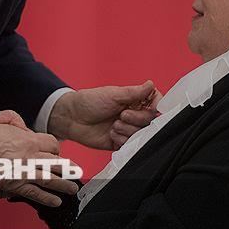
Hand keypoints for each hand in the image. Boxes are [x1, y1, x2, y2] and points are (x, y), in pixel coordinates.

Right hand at [0, 110, 78, 206]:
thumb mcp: (1, 119)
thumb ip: (14, 119)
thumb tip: (20, 125)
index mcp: (28, 139)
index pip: (52, 144)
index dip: (56, 148)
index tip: (57, 152)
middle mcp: (30, 156)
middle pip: (56, 163)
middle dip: (67, 168)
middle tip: (76, 172)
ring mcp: (23, 172)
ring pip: (50, 180)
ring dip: (63, 185)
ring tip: (72, 189)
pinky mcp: (14, 185)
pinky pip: (34, 193)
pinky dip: (46, 198)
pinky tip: (56, 202)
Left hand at [48, 81, 162, 149]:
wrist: (72, 118)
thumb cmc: (90, 101)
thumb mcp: (113, 94)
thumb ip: (134, 92)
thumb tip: (151, 84)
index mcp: (134, 100)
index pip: (155, 103)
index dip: (156, 106)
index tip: (152, 108)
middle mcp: (133, 114)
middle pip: (150, 120)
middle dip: (137, 119)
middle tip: (121, 115)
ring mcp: (127, 128)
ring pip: (141, 134)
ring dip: (127, 130)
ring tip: (113, 125)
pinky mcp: (120, 141)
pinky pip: (130, 144)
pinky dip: (121, 139)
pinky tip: (111, 134)